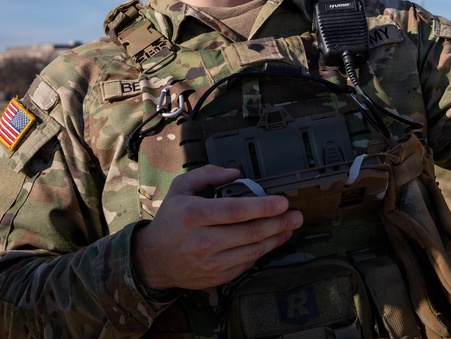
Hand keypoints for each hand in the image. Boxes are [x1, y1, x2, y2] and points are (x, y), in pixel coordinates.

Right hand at [131, 165, 301, 290]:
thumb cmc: (171, 219)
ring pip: (253, 250)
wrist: (154, 259)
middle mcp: (203, 240)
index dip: (263, 206)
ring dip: (276, 238)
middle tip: (297, 215)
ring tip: (290, 227)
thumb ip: (207, 174)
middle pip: (250, 232)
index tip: (282, 202)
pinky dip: (262, 252)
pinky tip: (272, 241)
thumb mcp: (181, 188)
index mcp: (194, 214)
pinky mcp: (217, 277)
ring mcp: (211, 262)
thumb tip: (235, 174)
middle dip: (279, 223)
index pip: (235, 210)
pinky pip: (246, 264)